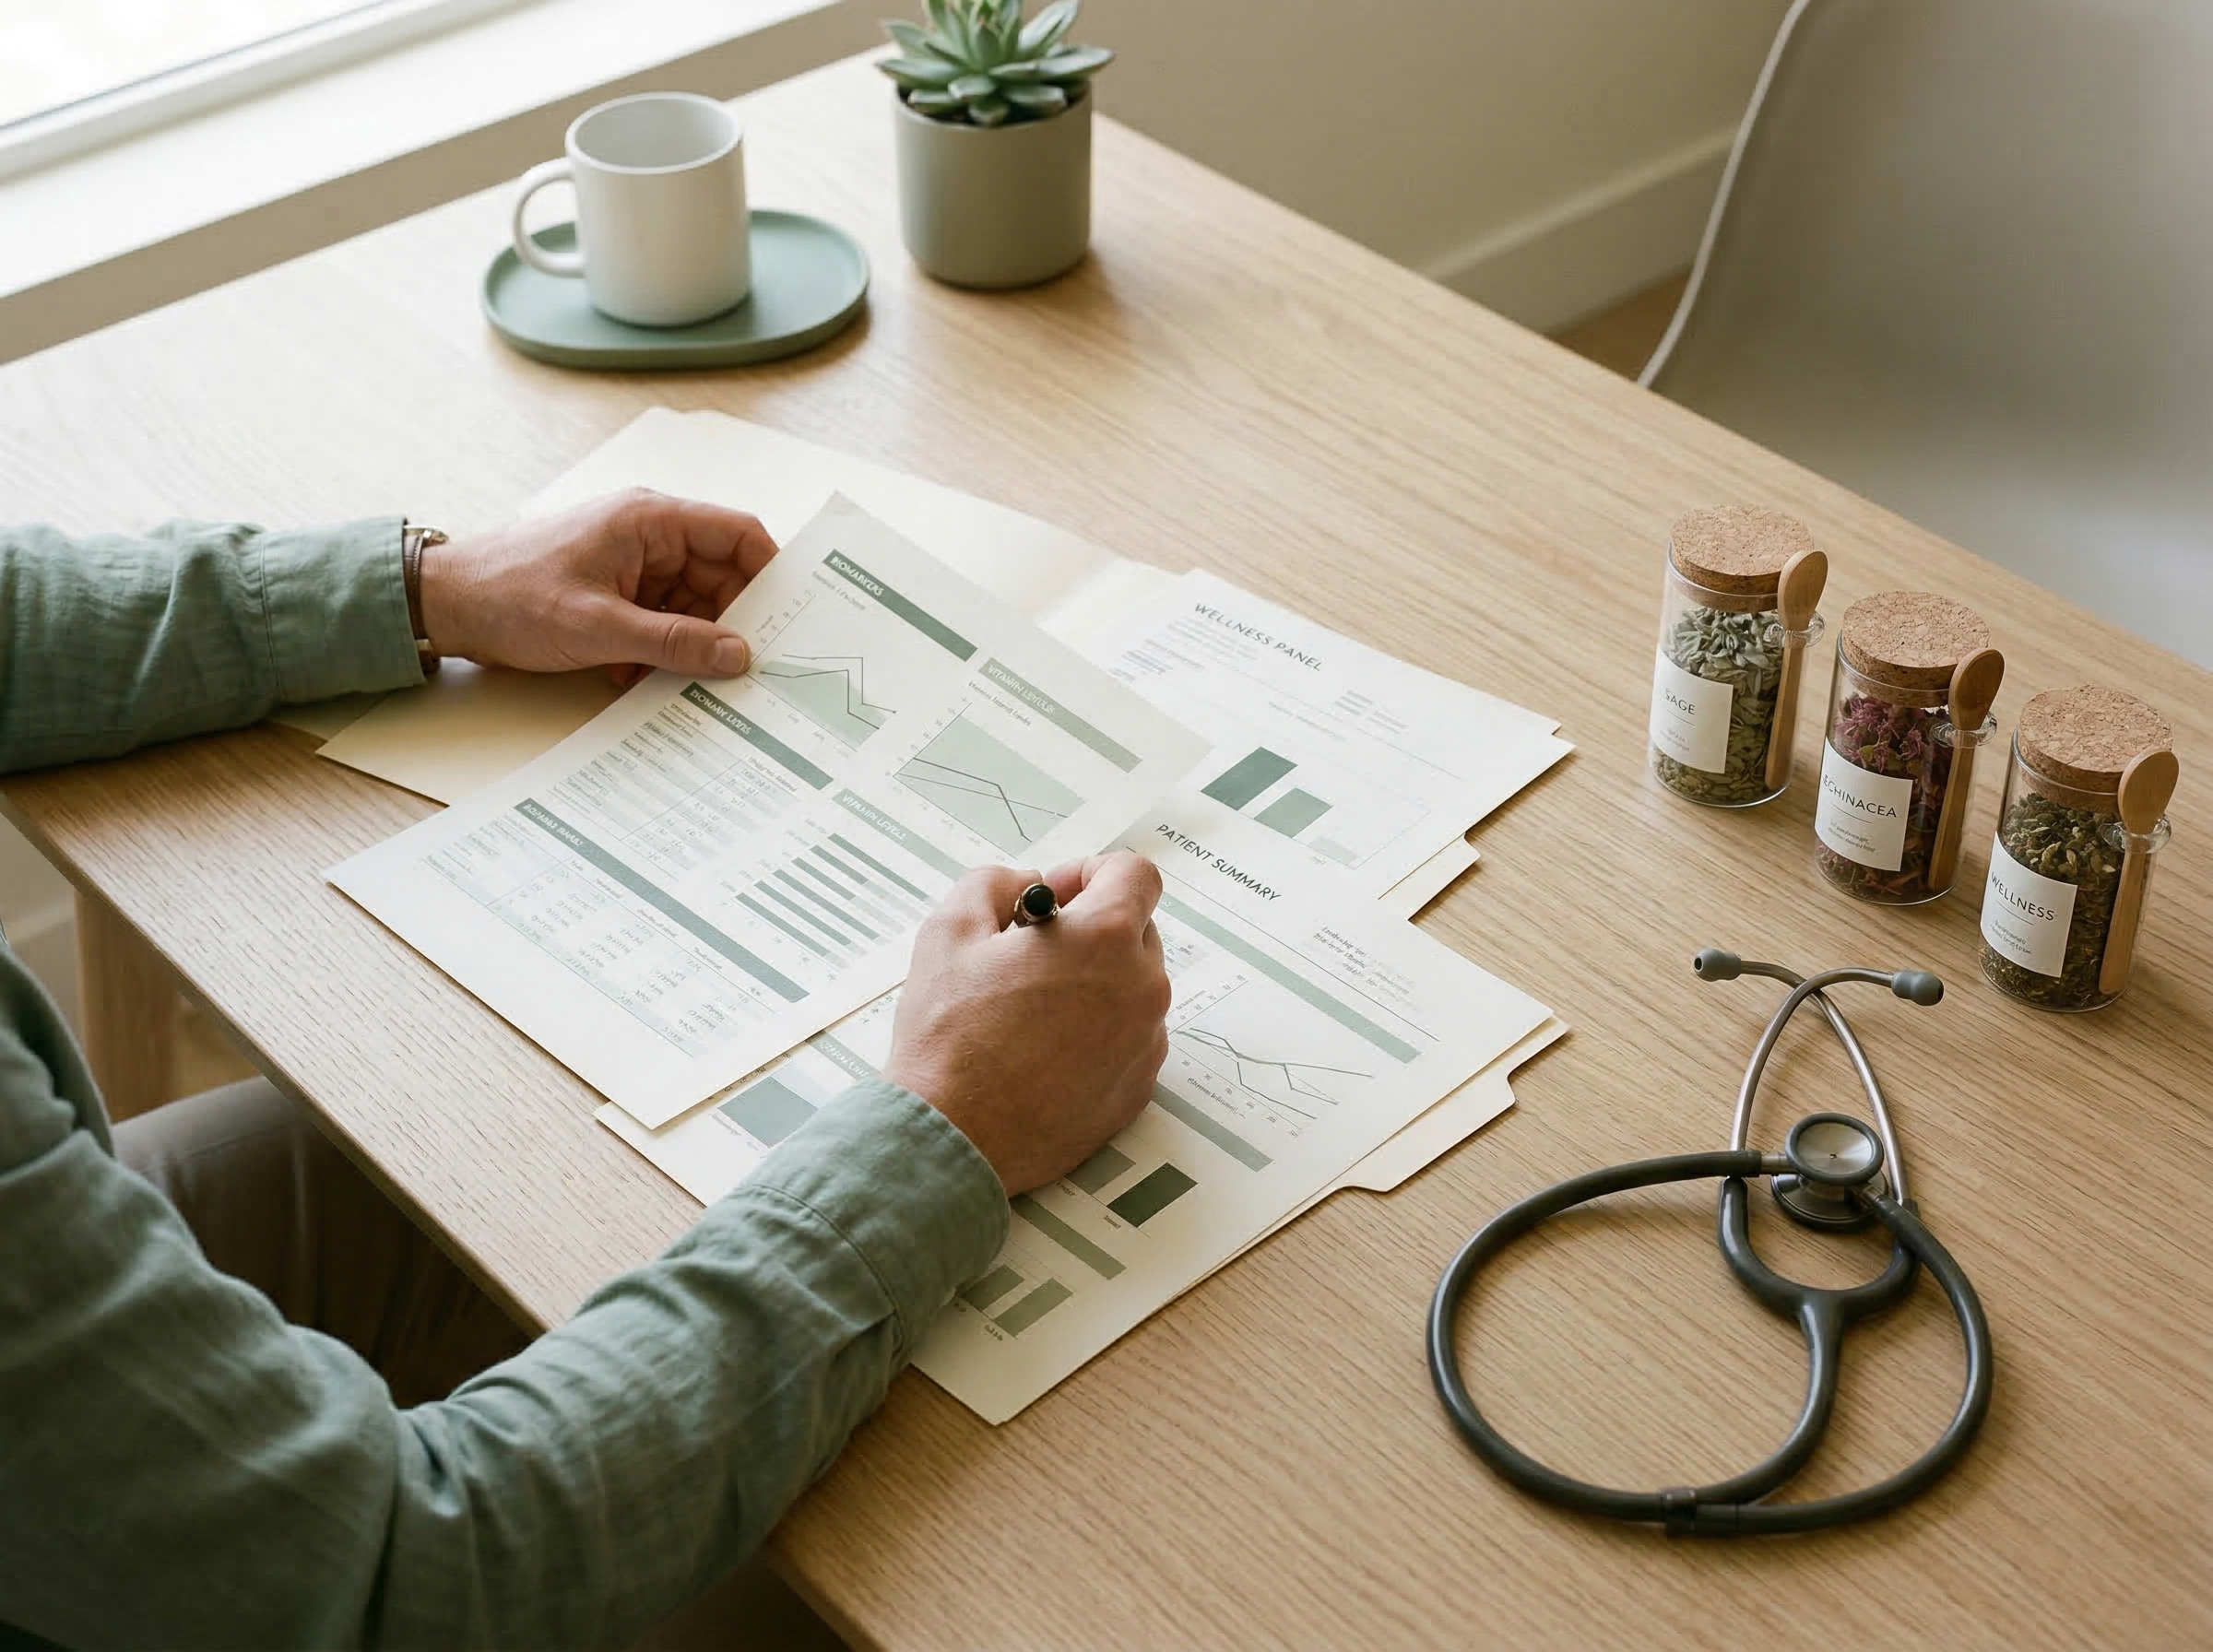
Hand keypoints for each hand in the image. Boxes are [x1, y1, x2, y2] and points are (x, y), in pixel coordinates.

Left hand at [418, 488, 777, 684]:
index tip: (787, 622)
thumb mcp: (600, 626)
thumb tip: (737, 654)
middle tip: (734, 670)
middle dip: (726, 625)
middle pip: (721, 577)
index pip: (738, 535)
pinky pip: (660, 620)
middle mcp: (648, 534)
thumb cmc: (511, 596)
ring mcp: (632, 562)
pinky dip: (656, 650)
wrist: (444, 604)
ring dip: (685, 645)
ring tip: (669, 677)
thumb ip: (675, 642)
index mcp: (650, 520)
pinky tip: (633, 675)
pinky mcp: (615, 590)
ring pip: (691, 605)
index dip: (770, 575)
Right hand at [882, 852, 1171, 1194]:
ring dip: (1095, 982)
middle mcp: (1141, 988)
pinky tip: (1043, 1050)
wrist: (954, 1136)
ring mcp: (1145, 1043)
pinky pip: (1130, 1039)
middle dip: (1090, 928)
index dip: (1092, 871)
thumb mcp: (950, 930)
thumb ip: (994, 883)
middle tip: (1033, 952)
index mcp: (1105, 939)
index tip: (1057, 895)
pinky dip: (1097, 1032)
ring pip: (1133, 987)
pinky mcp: (1137, 1089)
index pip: (1136, 874)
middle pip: (1137, 929)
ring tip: (1031, 1007)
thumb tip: (1025, 884)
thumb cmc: (948, 1037)